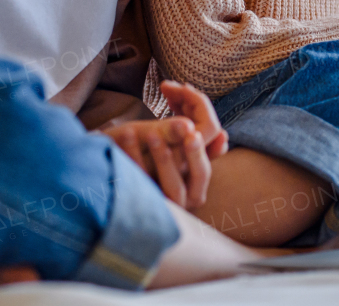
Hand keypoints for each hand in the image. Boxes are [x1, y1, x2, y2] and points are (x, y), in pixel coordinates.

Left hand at [100, 82, 224, 209]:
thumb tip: (223, 136)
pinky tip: (127, 134)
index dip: (199, 154)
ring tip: (152, 132)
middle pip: (185, 185)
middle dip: (185, 157)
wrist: (114, 171)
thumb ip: (198, 146)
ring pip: (166, 187)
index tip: (194, 133)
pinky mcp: (136, 204)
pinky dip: (132, 157)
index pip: (202, 173)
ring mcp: (158, 206)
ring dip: (161, 157)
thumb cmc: (152, 157)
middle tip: (185, 132)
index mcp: (191, 189)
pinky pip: (136, 183)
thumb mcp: (175, 148)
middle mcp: (178, 203)